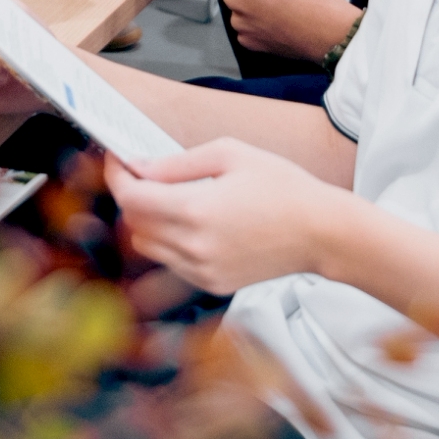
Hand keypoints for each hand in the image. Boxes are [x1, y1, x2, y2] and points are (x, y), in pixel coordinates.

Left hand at [104, 139, 348, 293]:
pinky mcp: (212, 284)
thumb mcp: (229, 154)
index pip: (131, 199)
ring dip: (146, 220)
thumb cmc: (283, 187)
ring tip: (168, 197)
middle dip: (131, 195)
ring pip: (147, 246)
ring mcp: (202, 271)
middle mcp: (193, 247)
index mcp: (196, 211)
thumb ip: (177, 163)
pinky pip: (171, 262)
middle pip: (133, 223)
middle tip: (143, 173)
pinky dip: (168, 241)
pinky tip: (191, 221)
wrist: (321, 233)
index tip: (117, 160)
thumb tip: (139, 166)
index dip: (117, 176)